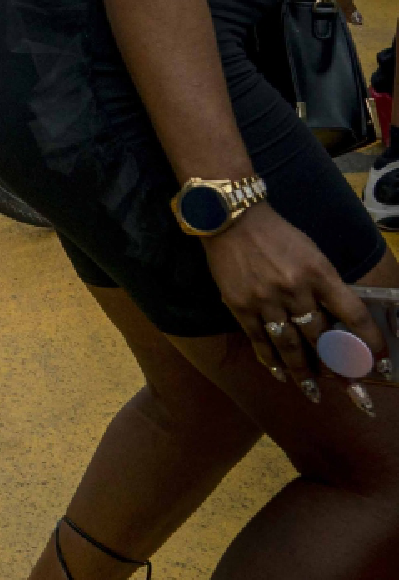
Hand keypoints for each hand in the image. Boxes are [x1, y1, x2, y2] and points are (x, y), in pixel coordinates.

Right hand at [203, 204, 386, 394]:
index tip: (380, 365)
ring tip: (313, 393)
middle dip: (340, 368)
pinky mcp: (240, 304)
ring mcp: (266, 299)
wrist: (230, 218)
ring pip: (290, 345)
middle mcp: (295, 289)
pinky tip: (279, 373)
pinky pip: (259, 339)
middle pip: (322, 338)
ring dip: (304, 372)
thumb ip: (326, 286)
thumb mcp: (312, 254)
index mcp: (319, 273)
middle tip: (354, 393)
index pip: (353, 315)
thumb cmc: (277, 235)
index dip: (370, 343)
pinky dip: (270, 359)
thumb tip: (339, 322)